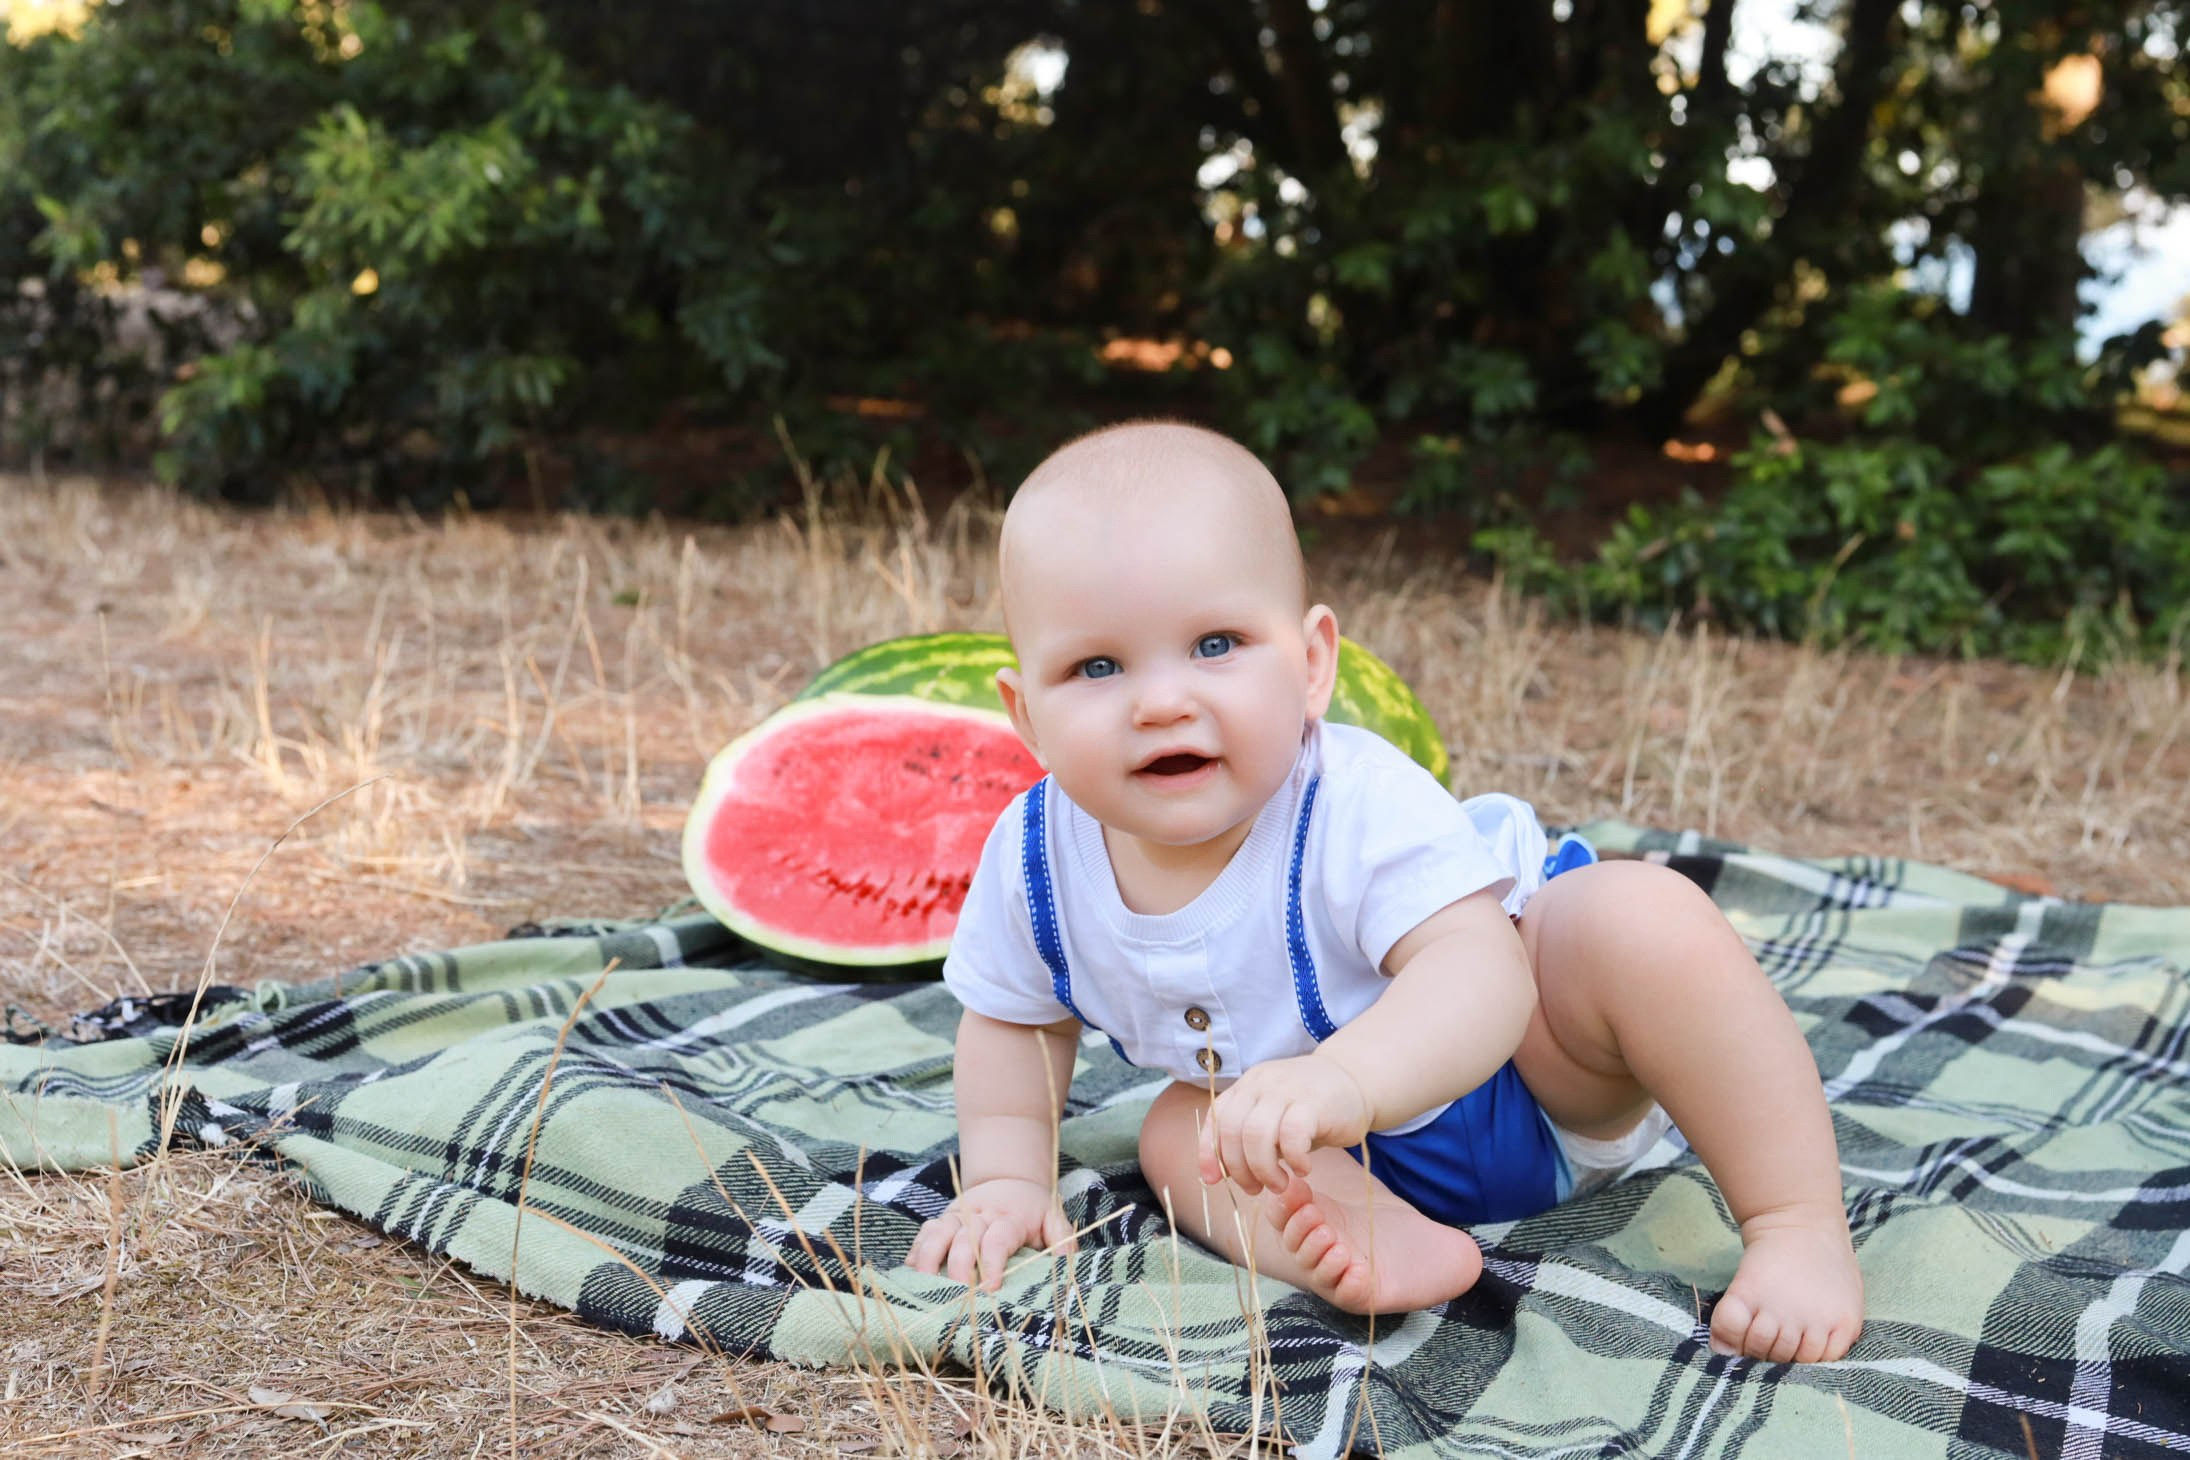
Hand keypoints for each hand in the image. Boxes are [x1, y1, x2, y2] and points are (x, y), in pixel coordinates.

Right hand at [904, 1177, 1074, 1290]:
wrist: (1010, 1178)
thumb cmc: (1033, 1209)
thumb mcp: (1054, 1219)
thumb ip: (1063, 1240)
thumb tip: (1066, 1266)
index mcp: (1008, 1217)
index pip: (997, 1239)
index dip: (992, 1262)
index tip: (990, 1287)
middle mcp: (980, 1214)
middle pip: (964, 1239)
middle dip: (958, 1268)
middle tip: (957, 1296)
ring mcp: (958, 1216)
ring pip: (938, 1232)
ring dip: (929, 1258)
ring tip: (925, 1285)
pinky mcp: (944, 1219)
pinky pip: (926, 1231)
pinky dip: (916, 1248)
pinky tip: (911, 1269)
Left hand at [1196, 1054, 1373, 1194]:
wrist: (1355, 1080)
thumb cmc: (1310, 1108)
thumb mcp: (1273, 1119)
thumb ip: (1248, 1139)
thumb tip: (1219, 1173)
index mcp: (1246, 1087)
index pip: (1216, 1119)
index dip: (1209, 1153)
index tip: (1213, 1180)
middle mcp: (1261, 1084)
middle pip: (1233, 1130)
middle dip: (1239, 1169)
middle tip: (1256, 1189)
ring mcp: (1286, 1090)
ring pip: (1256, 1135)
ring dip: (1263, 1169)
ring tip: (1280, 1184)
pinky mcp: (1313, 1103)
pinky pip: (1291, 1136)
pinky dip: (1293, 1159)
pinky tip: (1303, 1169)